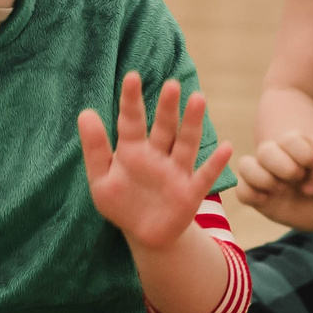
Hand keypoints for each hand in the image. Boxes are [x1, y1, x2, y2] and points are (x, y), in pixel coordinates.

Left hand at [78, 73, 230, 254]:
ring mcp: (176, 172)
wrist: (144, 235)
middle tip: (171, 84)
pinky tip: (226, 147)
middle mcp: (157, 156)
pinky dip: (215, 164)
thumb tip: (85, 112)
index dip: (131, 100)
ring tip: (198, 99)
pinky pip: (204, 177)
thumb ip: (94, 148)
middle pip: (164, 128)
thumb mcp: (101, 178)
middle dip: (167, 108)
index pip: (131, 121)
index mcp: (132, 151)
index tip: (132, 77)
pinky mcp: (190, 193)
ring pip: (185, 144)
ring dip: (192, 123)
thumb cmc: (121, 203)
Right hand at [234, 130, 312, 230]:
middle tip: (297, 178)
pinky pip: (241, 191)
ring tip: (280, 189)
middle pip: (266, 150)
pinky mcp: (256, 196)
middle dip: (284, 166)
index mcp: (296, 145)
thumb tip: (306, 188)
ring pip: (246, 166)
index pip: (290, 139)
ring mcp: (264, 176)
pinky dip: (251, 194)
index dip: (303, 154)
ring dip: (264, 178)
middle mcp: (276, 157)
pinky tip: (267, 200)